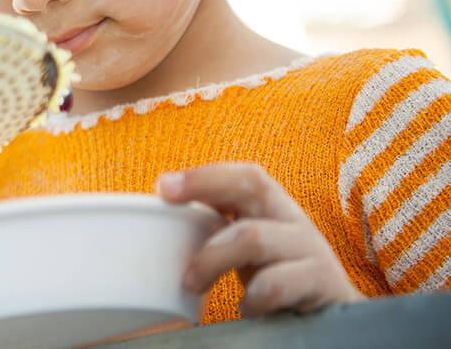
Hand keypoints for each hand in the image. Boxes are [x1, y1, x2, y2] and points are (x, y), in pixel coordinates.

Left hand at [157, 162, 363, 316]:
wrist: (334, 316)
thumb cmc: (279, 275)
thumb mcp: (248, 247)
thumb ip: (218, 227)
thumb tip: (158, 220)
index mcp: (273, 207)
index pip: (243, 176)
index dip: (203, 175)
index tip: (162, 186)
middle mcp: (293, 219)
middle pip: (253, 186)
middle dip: (205, 186)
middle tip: (168, 204)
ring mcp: (310, 249)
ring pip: (253, 237)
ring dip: (211, 259)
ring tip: (192, 283)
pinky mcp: (321, 283)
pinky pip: (276, 283)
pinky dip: (252, 298)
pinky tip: (246, 309)